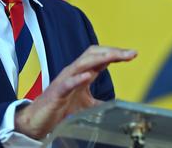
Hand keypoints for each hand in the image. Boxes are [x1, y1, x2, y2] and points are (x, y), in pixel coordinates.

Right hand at [14, 45, 136, 138]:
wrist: (39, 119)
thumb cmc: (60, 109)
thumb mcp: (86, 105)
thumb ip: (100, 102)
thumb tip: (117, 106)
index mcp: (81, 73)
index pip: (100, 57)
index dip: (116, 53)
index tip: (132, 54)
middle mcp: (73, 72)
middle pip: (93, 54)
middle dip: (112, 51)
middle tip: (130, 53)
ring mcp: (64, 80)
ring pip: (82, 63)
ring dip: (99, 58)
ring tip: (114, 56)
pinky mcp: (57, 93)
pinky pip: (67, 83)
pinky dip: (78, 78)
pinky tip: (88, 75)